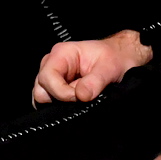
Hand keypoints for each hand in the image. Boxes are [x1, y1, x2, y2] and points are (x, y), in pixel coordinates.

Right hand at [33, 30, 151, 104]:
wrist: (120, 59)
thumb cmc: (114, 59)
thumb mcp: (109, 68)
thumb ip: (95, 81)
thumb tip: (81, 96)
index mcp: (61, 54)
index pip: (47, 77)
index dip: (61, 92)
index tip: (80, 98)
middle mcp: (52, 63)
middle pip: (41, 88)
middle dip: (59, 99)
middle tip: (81, 99)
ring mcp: (53, 76)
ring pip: (43, 96)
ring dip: (60, 103)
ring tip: (80, 100)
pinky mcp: (56, 87)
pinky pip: (50, 100)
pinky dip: (60, 106)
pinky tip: (76, 103)